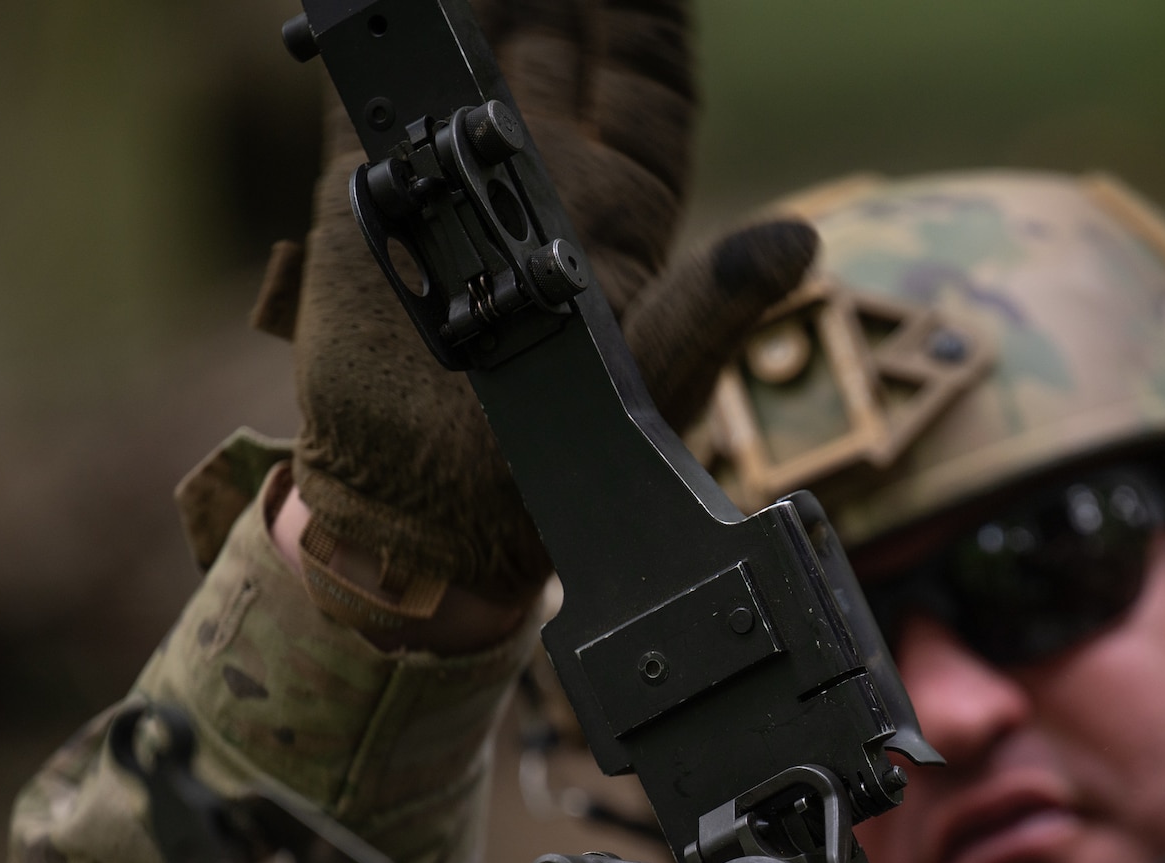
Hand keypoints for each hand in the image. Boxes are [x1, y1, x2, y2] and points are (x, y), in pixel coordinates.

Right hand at [278, 0, 816, 632]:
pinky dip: (368, 31)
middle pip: (560, 41)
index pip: (645, 75)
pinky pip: (370, 84)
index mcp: (620, 203)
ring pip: (469, 49)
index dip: (648, 11)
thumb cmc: (567, 461)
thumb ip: (715, 304)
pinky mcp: (367, 192)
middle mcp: (543, 176)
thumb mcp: (658, 380)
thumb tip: (796, 242)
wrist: (437, 510)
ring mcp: (455, 176)